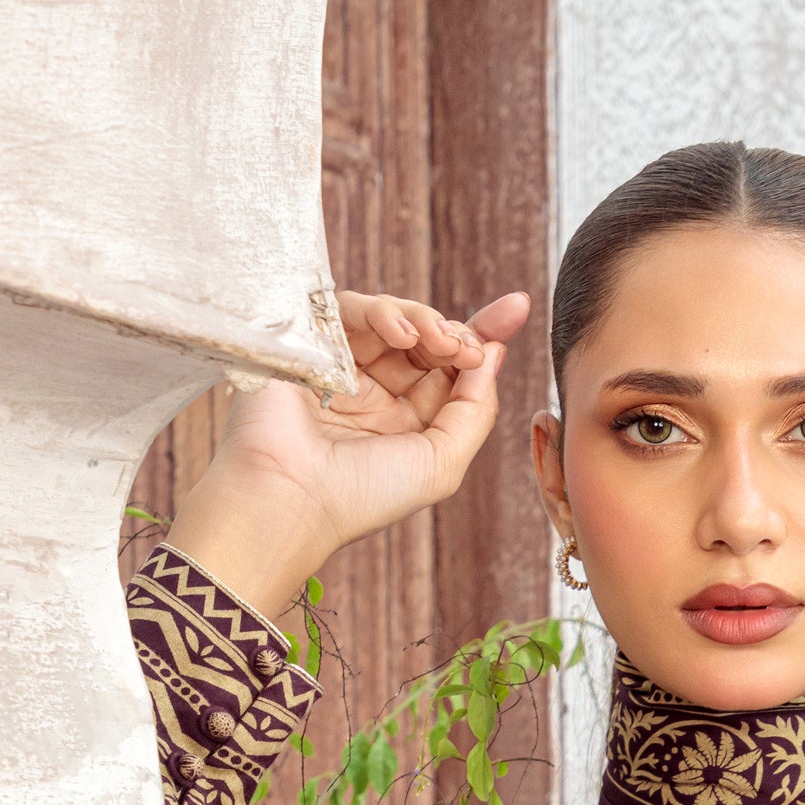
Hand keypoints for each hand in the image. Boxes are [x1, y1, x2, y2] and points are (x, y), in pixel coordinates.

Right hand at [164, 288, 532, 621]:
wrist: (289, 495)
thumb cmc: (363, 493)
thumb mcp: (442, 462)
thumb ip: (476, 409)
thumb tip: (492, 353)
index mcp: (410, 425)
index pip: (452, 370)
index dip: (482, 337)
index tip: (515, 310)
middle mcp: (379, 394)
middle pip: (428, 338)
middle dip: (456, 331)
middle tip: (466, 342)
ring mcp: (345, 368)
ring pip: (394, 318)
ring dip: (424, 319)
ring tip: (436, 339)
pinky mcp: (312, 346)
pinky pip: (351, 309)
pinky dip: (381, 312)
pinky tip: (399, 334)